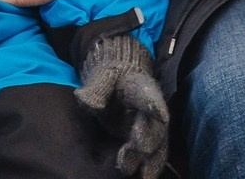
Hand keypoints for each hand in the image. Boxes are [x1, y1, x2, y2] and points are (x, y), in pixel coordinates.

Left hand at [76, 34, 168, 178]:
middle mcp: (150, 108)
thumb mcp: (100, 77)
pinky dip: (152, 167)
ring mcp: (150, 125)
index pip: (146, 94)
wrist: (120, 80)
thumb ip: (94, 88)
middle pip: (154, 123)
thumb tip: (83, 99)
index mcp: (138, 86)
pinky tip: (145, 178)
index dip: (153, 104)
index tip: (160, 115)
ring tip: (143, 174)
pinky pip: (154, 154)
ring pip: (158, 143)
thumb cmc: (109, 77)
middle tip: (140, 149)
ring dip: (151, 158)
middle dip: (148, 137)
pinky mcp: (147, 139)